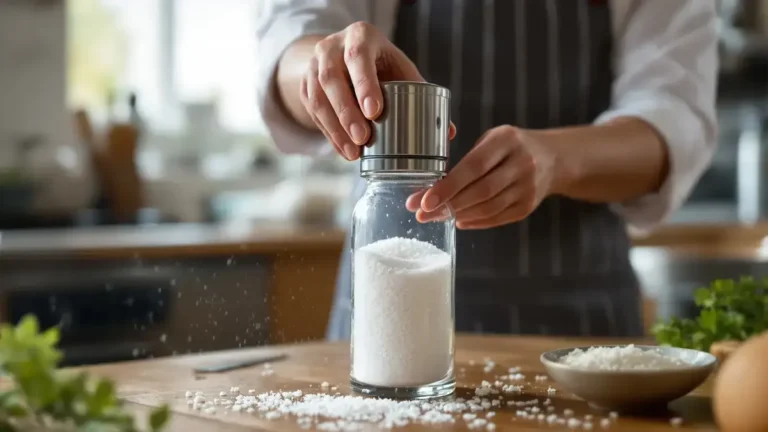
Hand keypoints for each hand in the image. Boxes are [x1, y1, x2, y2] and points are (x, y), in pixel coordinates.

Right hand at [300, 22, 454, 160]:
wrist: (343, 55)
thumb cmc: (381, 65)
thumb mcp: (399, 69)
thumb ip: (421, 94)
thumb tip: (449, 131)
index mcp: (361, 36)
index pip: (358, 57)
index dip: (364, 84)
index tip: (375, 112)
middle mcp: (331, 47)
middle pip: (332, 78)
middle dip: (347, 112)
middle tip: (364, 139)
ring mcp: (313, 65)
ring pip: (317, 97)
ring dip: (335, 128)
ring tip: (354, 153)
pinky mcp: (305, 86)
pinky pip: (311, 111)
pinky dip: (328, 133)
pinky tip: (343, 150)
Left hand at [406, 126, 558, 228]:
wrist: (554, 158)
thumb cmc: (512, 147)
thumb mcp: (493, 139)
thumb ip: (467, 158)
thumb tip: (431, 185)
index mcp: (507, 140)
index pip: (473, 167)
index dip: (447, 186)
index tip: (424, 199)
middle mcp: (521, 163)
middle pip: (480, 191)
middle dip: (447, 204)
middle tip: (422, 214)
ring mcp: (528, 187)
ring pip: (488, 208)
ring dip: (458, 215)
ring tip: (435, 217)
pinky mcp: (528, 206)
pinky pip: (497, 218)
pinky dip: (475, 221)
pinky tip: (459, 219)